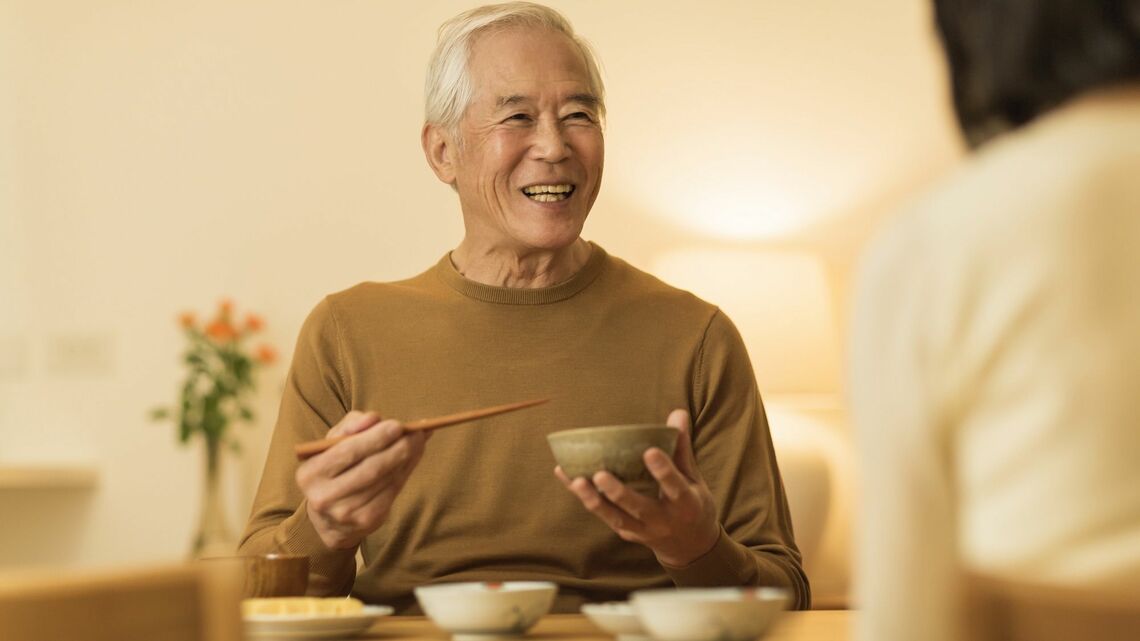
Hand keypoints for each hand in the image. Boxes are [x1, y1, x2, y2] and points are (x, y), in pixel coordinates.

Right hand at [296, 411, 427, 549]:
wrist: (328, 516)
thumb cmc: (334, 467)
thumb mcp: (333, 443)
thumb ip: (351, 425)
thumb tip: (374, 418)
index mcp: (310, 474)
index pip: (347, 452)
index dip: (375, 438)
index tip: (397, 425)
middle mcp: (324, 497)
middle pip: (370, 469)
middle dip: (397, 448)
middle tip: (416, 433)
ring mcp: (346, 513)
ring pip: (385, 480)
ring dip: (407, 459)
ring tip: (419, 441)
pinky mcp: (366, 521)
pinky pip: (392, 492)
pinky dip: (405, 472)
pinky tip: (412, 458)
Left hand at [555, 409, 719, 566]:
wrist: (690, 546)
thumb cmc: (692, 503)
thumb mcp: (694, 478)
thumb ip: (682, 448)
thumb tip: (678, 413)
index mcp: (686, 504)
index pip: (675, 487)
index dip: (664, 471)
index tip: (650, 452)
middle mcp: (663, 521)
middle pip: (638, 508)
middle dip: (618, 493)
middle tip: (600, 475)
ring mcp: (643, 530)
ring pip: (615, 517)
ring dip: (594, 501)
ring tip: (577, 481)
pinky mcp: (627, 532)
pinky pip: (604, 516)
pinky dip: (586, 499)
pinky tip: (568, 478)